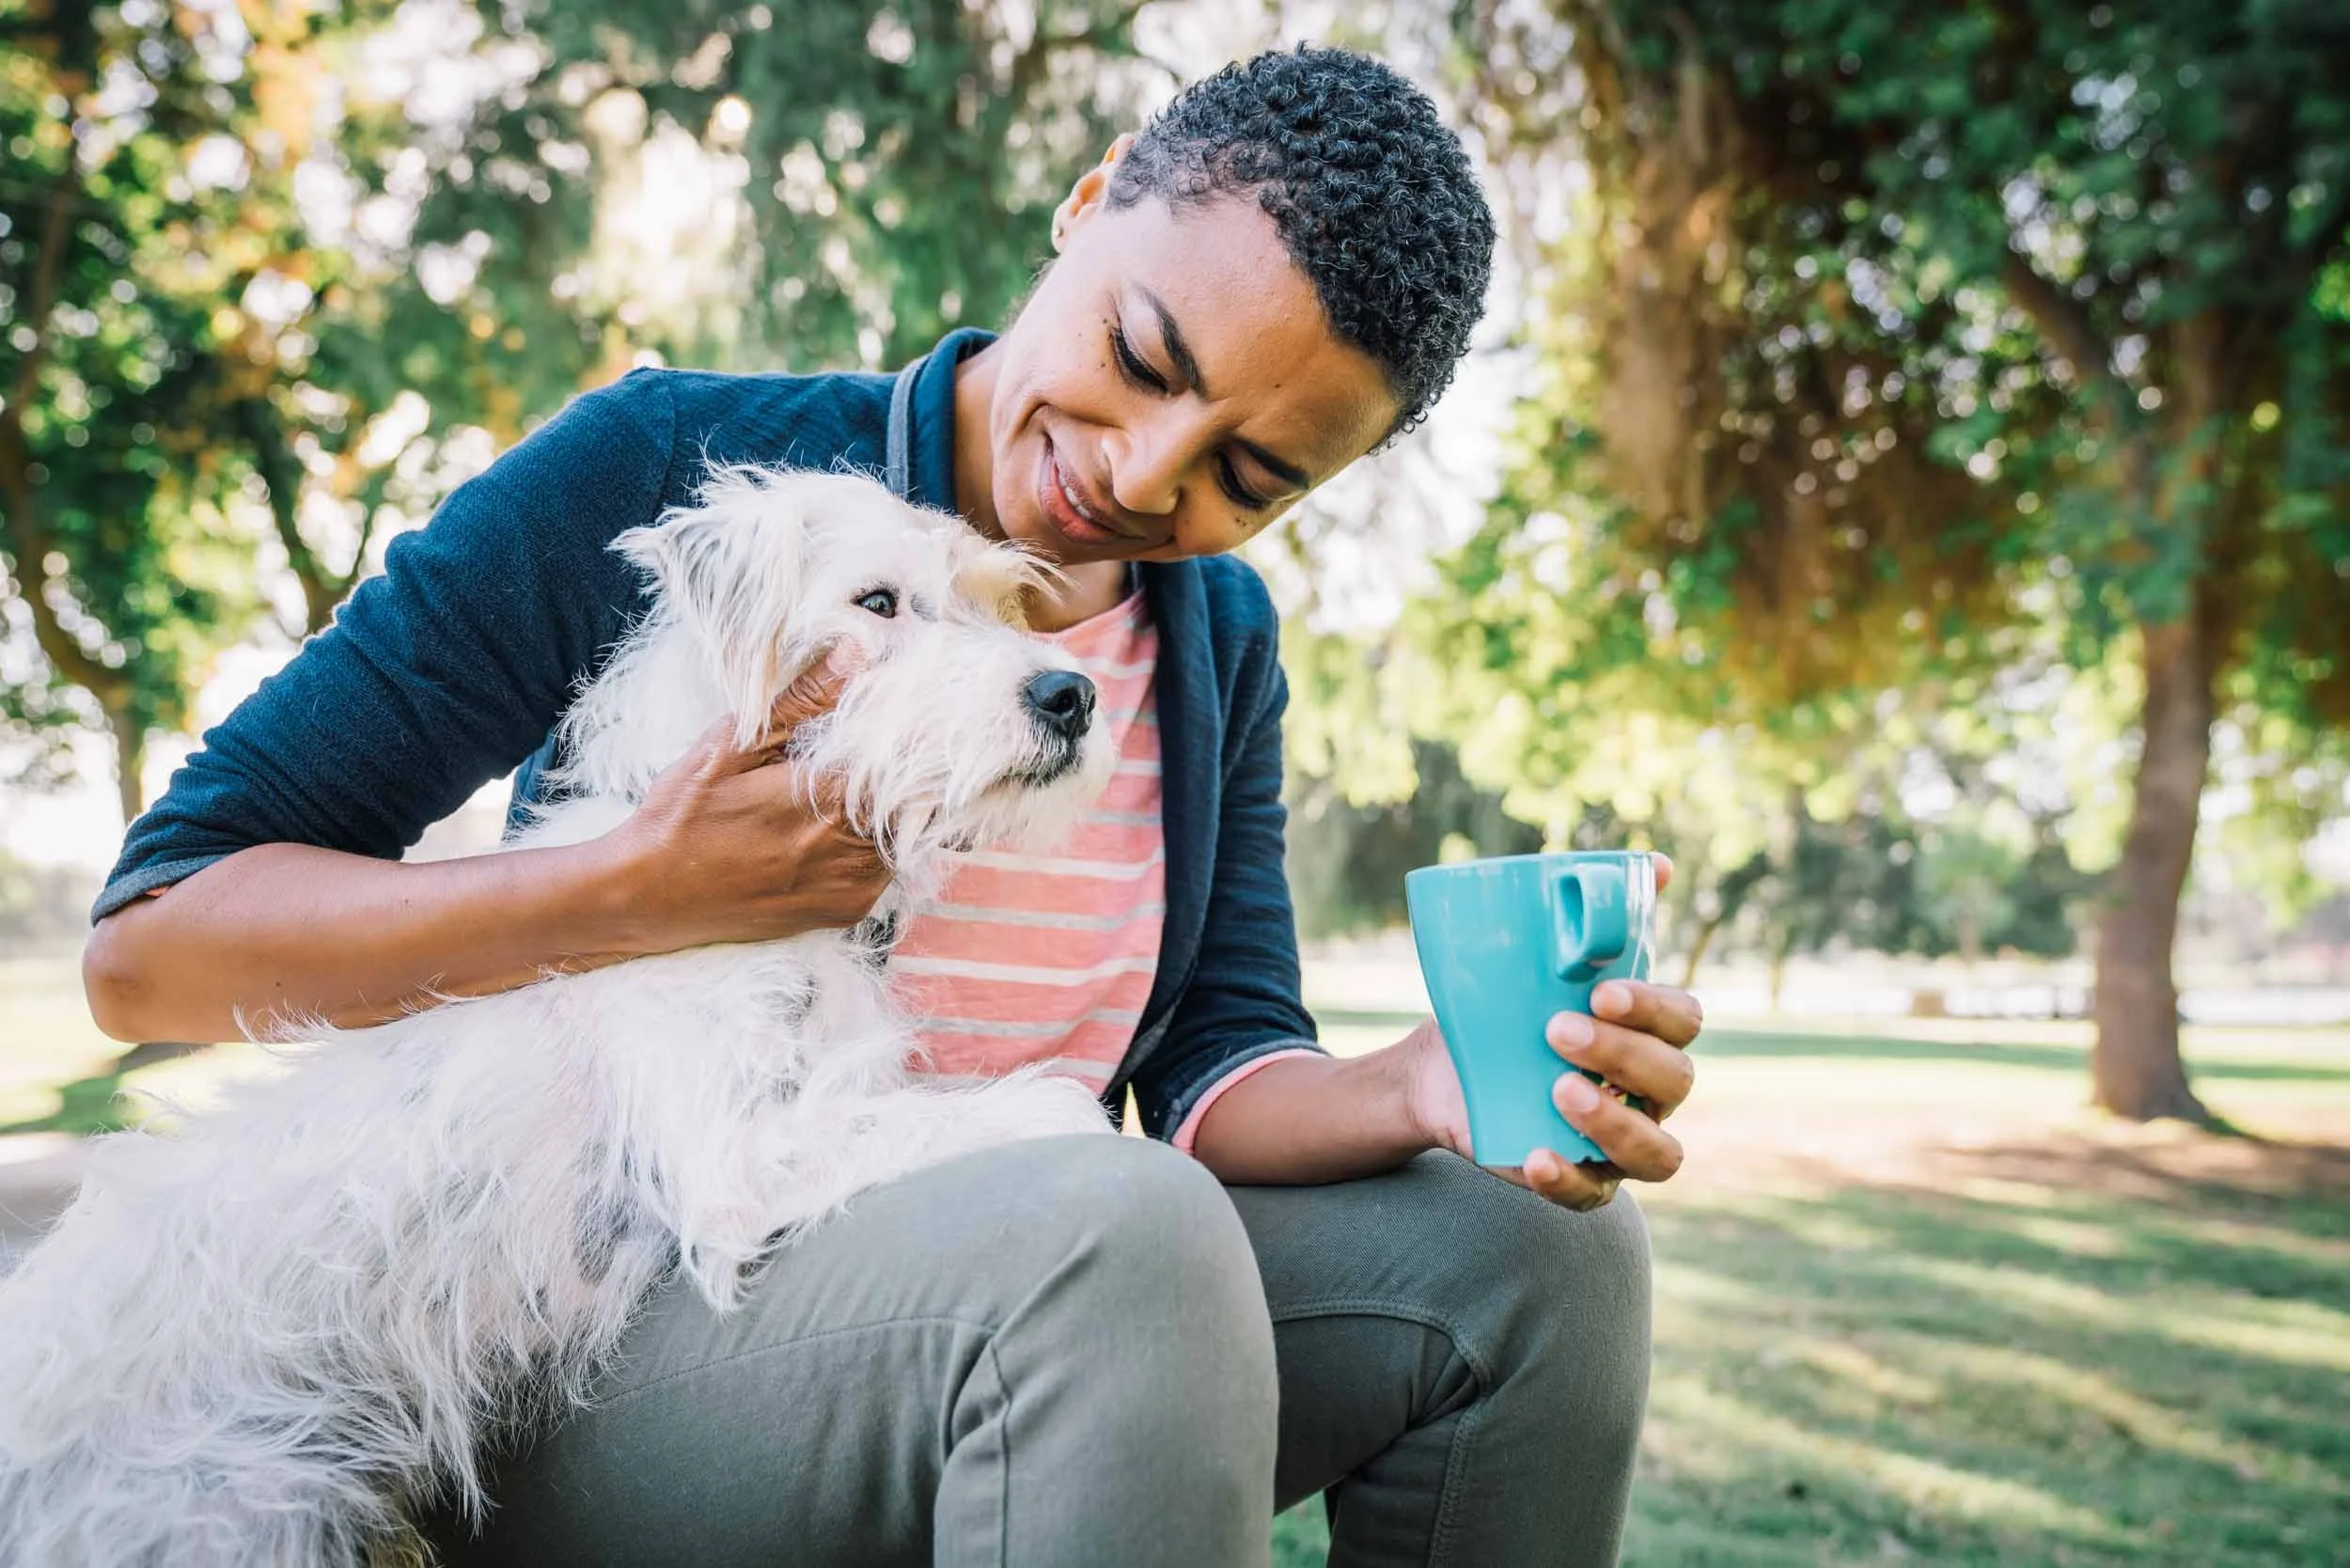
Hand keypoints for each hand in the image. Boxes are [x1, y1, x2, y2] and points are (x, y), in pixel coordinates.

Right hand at [598, 657, 891, 952]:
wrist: (649, 897)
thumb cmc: (683, 816)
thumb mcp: (732, 746)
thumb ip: (802, 702)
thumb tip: (854, 653)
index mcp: (830, 797)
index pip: (905, 755)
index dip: (905, 731)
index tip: (895, 713)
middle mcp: (851, 847)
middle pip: (912, 796)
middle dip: (899, 769)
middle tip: (870, 749)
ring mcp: (852, 885)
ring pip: (903, 833)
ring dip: (888, 808)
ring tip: (844, 787)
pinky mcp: (846, 910)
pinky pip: (885, 868)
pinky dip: (872, 843)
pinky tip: (835, 828)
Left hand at [1396, 855, 1703, 1210]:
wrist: (1442, 1067)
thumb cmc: (1507, 1008)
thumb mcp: (1540, 957)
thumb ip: (1596, 915)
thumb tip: (1656, 864)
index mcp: (1651, 1035)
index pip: (1684, 1021)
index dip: (1653, 1007)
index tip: (1601, 990)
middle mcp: (1648, 1095)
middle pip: (1675, 1080)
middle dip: (1622, 1054)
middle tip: (1557, 1029)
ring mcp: (1619, 1146)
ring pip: (1659, 1154)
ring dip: (1616, 1122)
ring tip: (1559, 1088)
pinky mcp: (1579, 1180)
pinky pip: (1593, 1196)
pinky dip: (1569, 1178)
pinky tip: (1537, 1155)